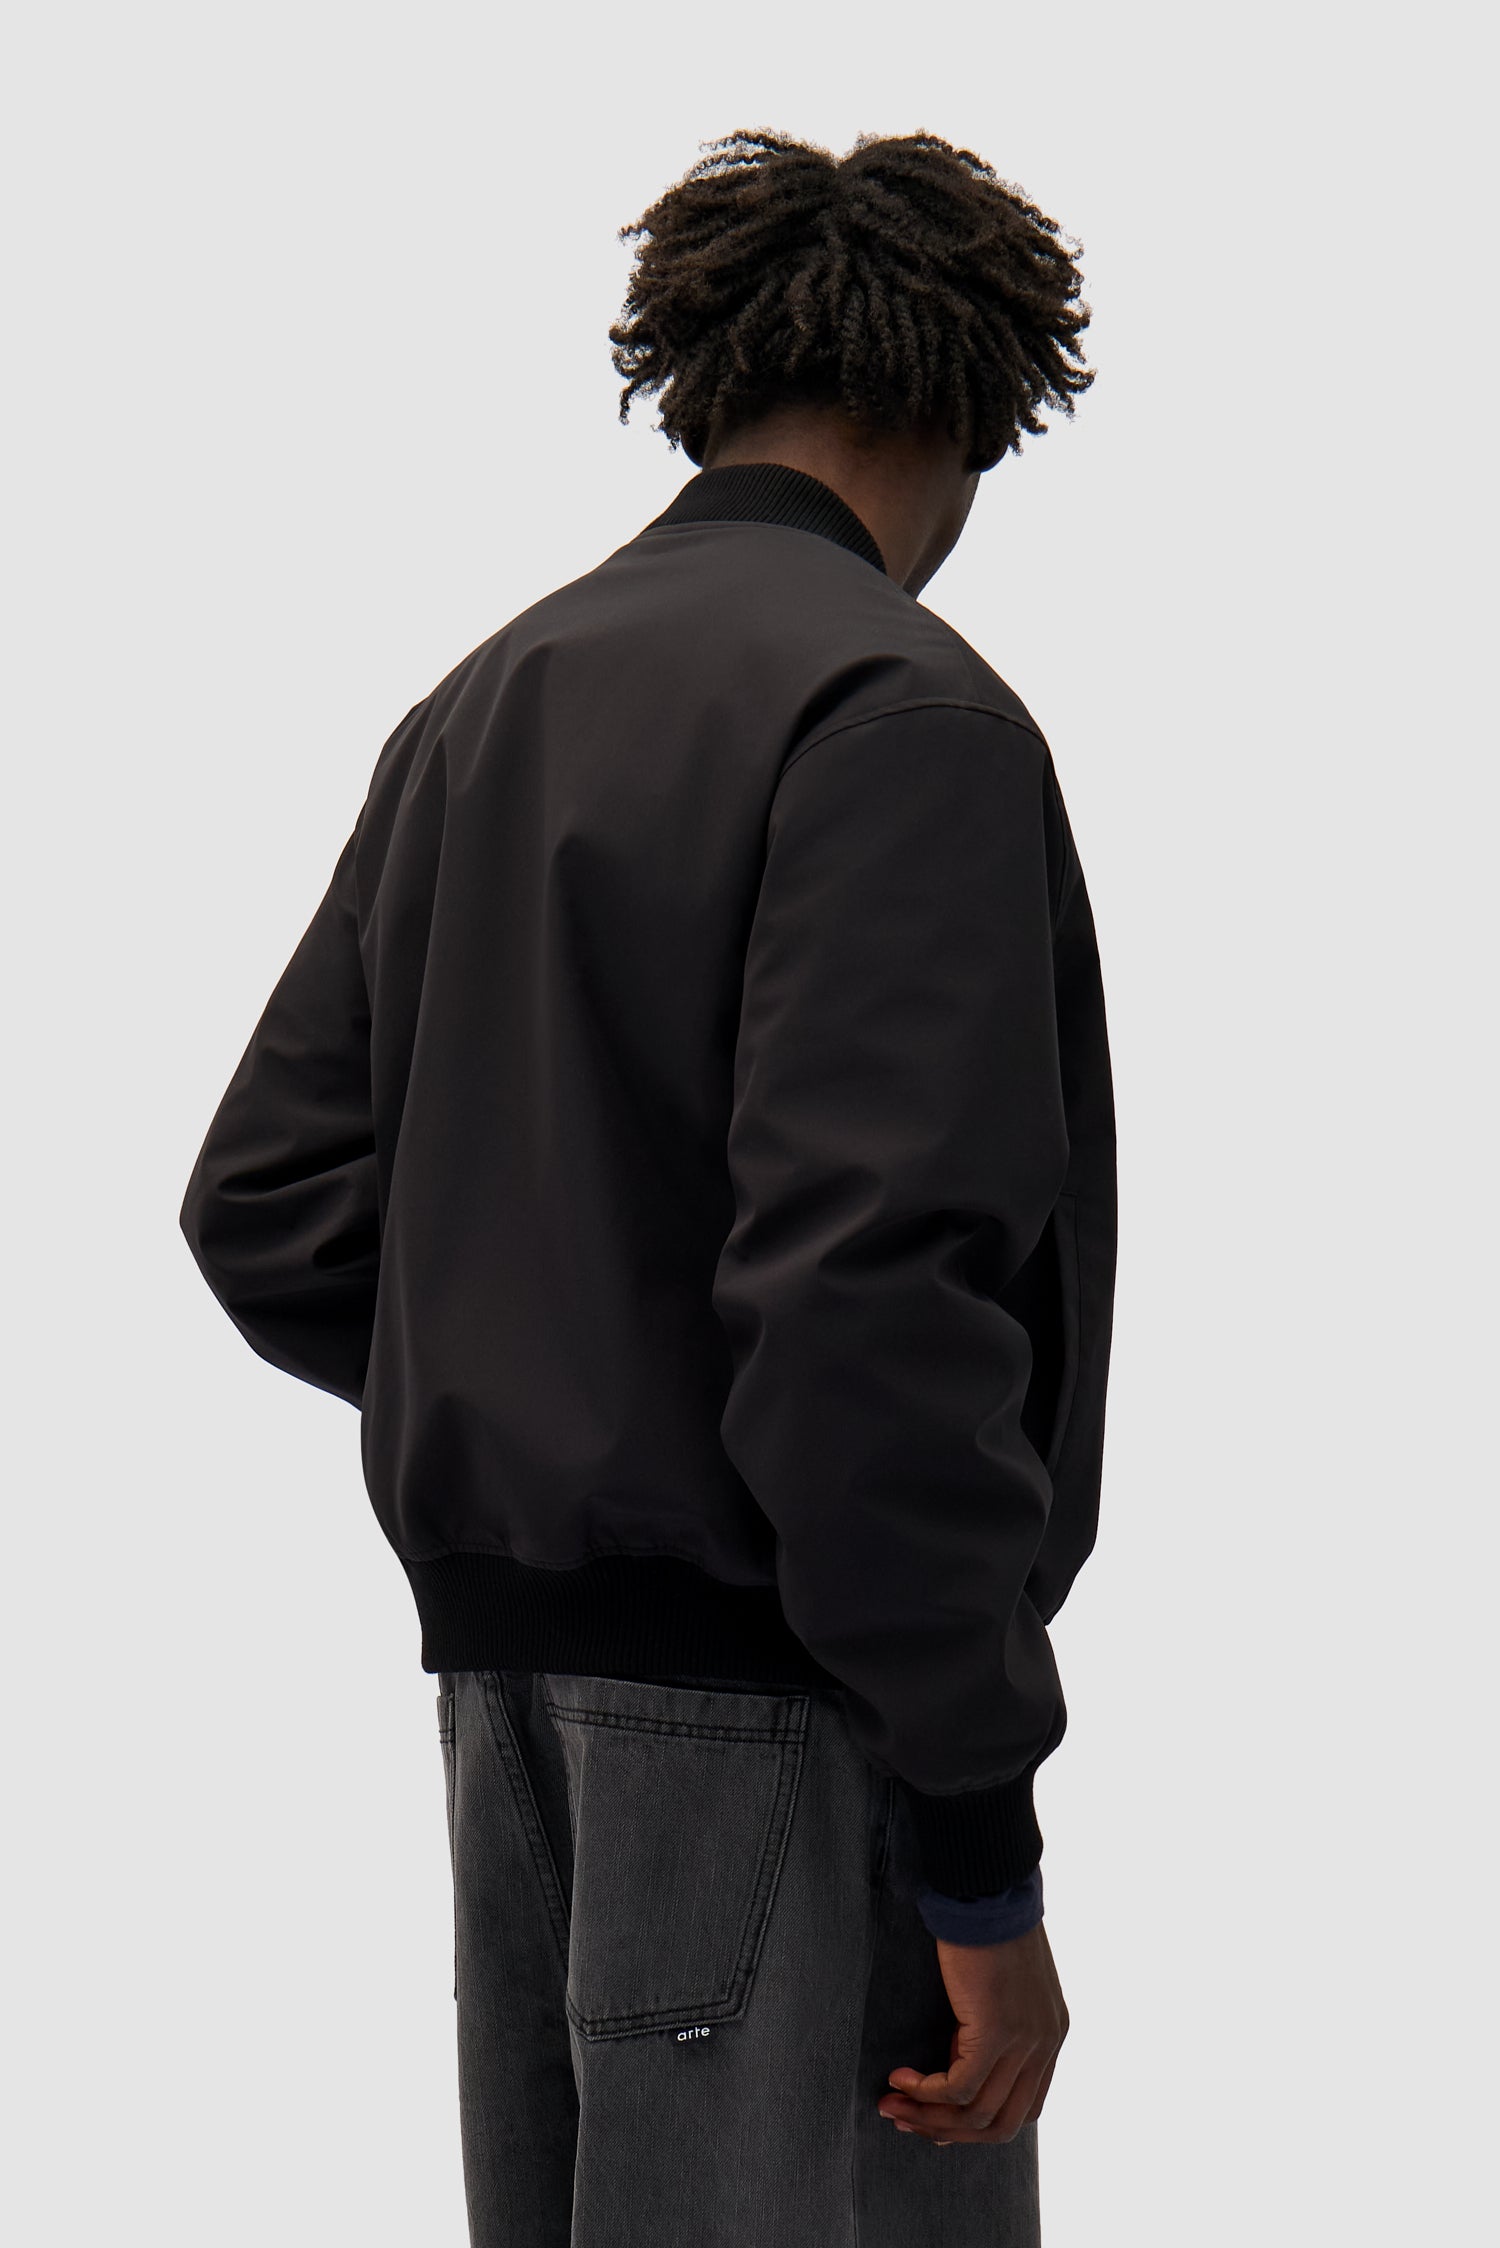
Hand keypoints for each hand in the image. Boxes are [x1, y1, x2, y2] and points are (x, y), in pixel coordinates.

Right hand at [877, 1920, 1068, 2144]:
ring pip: (976, 2112)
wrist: (988, 1888)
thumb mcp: (1004, 1984)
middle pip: (1001, 2123)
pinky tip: (899, 2079)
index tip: (936, 2118)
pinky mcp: (997, 2032)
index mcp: (1051, 2035)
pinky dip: (925, 2092)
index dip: (978, 2123)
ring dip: (928, 2117)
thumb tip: (959, 2055)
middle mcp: (1045, 2045)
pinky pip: (958, 2086)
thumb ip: (995, 2024)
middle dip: (949, 2131)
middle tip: (905, 2121)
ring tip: (891, 2106)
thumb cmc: (987, 1922)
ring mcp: (1025, 2041)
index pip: (1024, 2108)